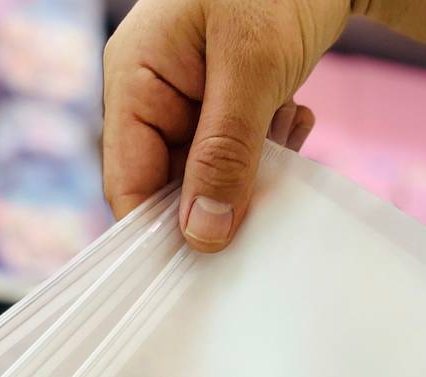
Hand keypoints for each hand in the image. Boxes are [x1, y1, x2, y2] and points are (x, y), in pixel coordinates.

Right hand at [103, 0, 353, 251]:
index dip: (161, 232)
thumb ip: (224, 153)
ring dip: (254, 171)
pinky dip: (271, 149)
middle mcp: (153, 94)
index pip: (128, 184)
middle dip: (220, 198)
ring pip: (210, 174)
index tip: (206, 262)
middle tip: (266, 198)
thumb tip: (202, 234)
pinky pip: (238, 153)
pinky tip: (296, 115)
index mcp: (134, 79)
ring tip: (286, 128)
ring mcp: (189, 97)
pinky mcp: (225, 100)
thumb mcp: (251, 66)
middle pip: (170, 186)